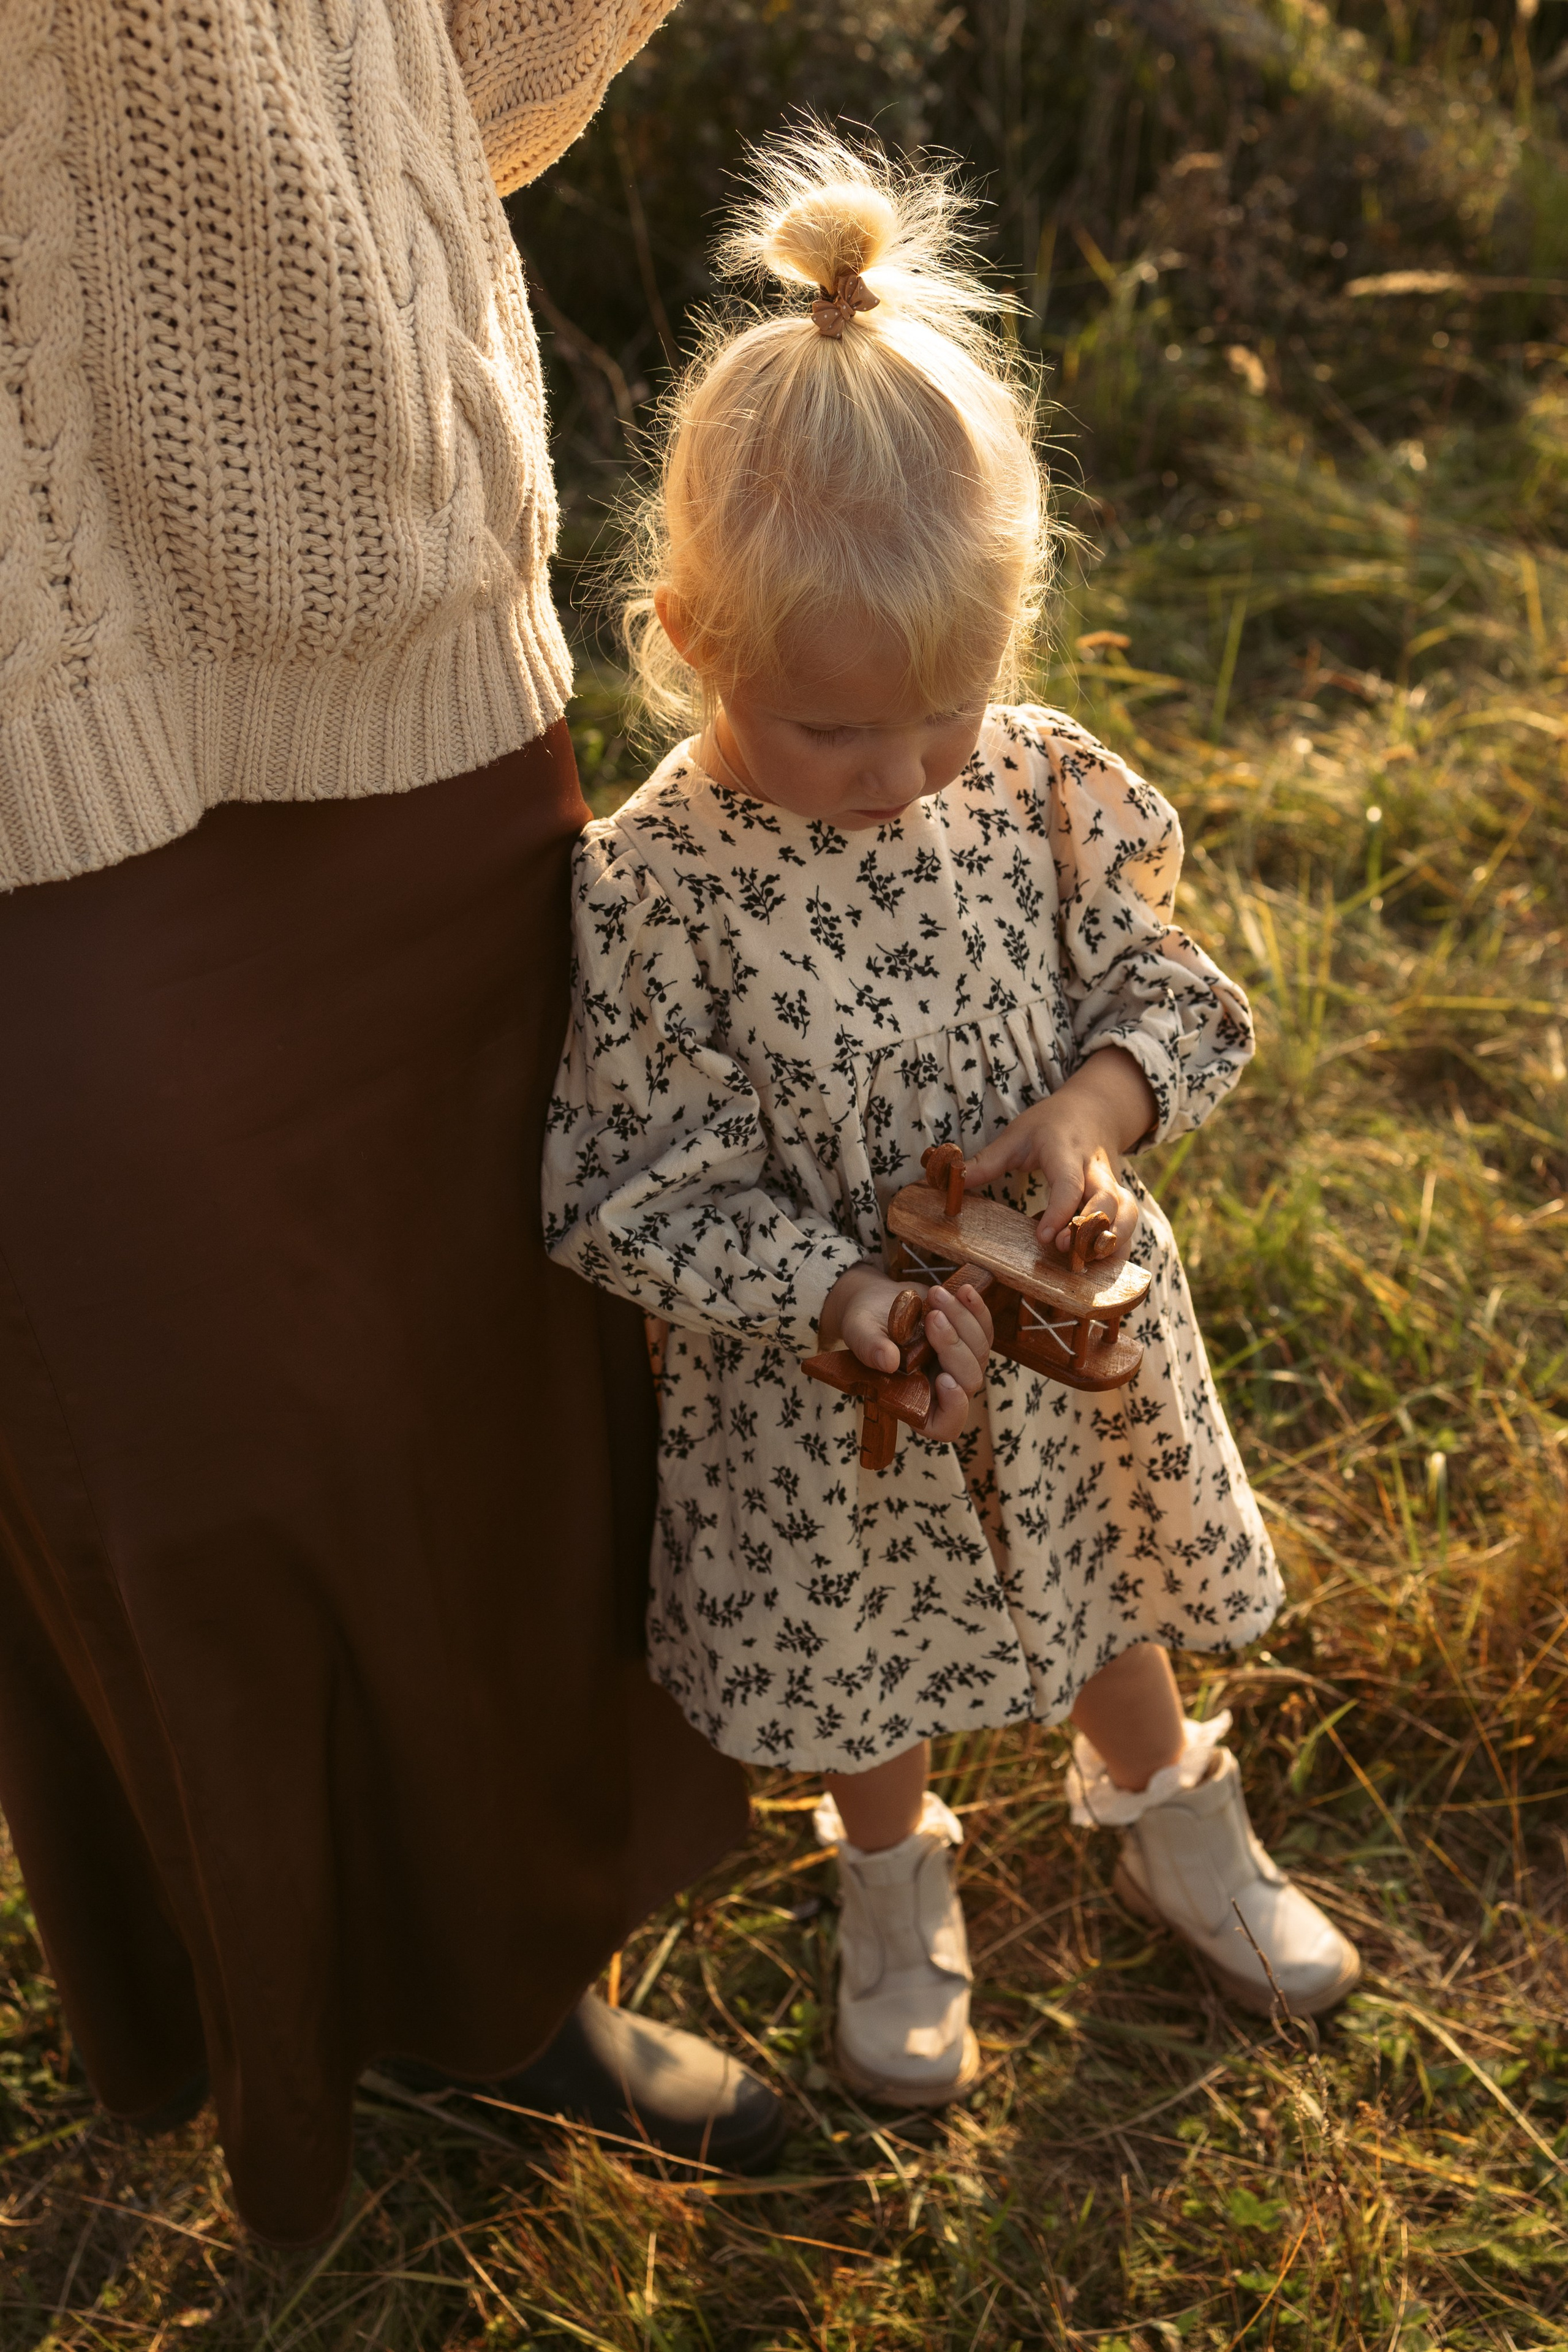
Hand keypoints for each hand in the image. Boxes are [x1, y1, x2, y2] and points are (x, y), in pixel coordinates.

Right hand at [817, 1264, 993, 1442]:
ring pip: (980, 1351)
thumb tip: (888, 1361)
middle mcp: (942, 1388)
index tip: (944, 1379)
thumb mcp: (858, 1334)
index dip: (953, 1408)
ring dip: (962, 1321)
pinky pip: (985, 1328)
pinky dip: (977, 1309)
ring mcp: (959, 1364)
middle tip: (932, 1318)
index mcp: (914, 1402)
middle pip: (968, 1381)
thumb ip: (870, 1349)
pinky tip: (963, 1290)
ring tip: (935, 1295)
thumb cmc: (864, 1325)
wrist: (877, 1301)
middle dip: (953, 1348)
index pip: (946, 1425)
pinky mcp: (969, 1338)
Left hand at [961, 1046, 1156, 1261]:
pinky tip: (1101, 1267)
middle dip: (1093, 1229)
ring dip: (1113, 1241)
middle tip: (1067, 1251)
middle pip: (1109, 1199)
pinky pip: (1130, 1225)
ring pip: (1127, 1213)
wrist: (1093, 1110)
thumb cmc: (1049, 1124)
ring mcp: (1113, 1184)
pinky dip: (1121, 1247)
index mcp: (1066, 1150)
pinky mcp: (1120, 1199)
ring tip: (1089, 1265)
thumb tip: (951, 1180)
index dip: (1060, 1211)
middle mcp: (1095, 1169)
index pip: (1069, 1183)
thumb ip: (986, 1161)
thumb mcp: (1015, 1135)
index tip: (1044, 1237)